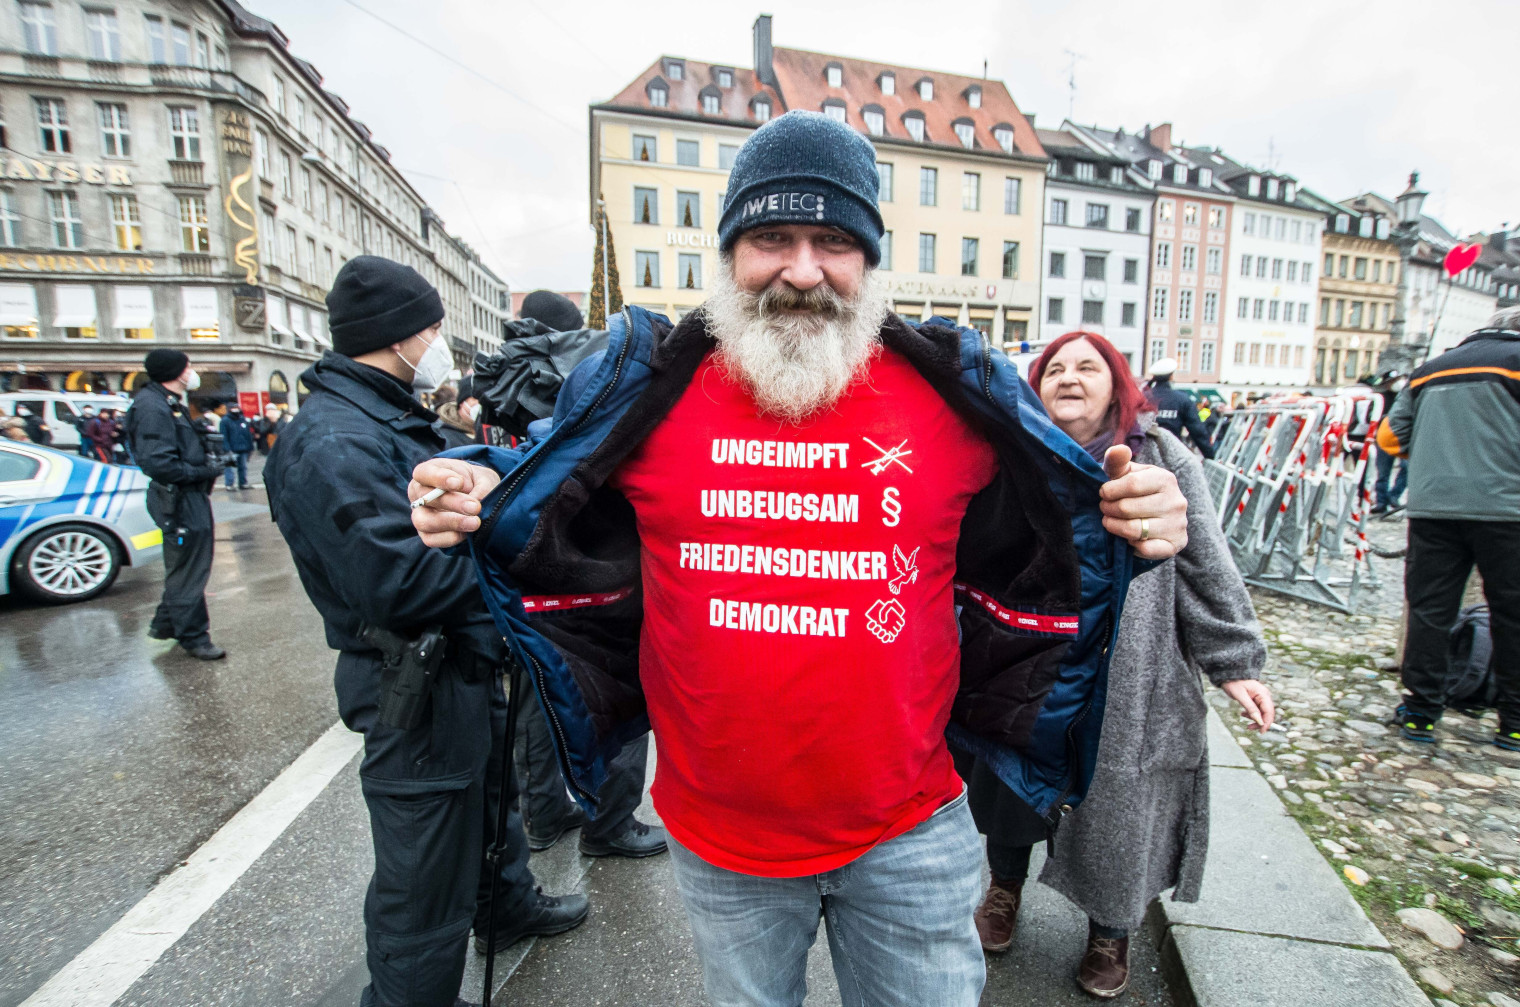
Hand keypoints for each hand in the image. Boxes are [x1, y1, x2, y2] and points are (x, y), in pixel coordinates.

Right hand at [409, 458, 500, 548]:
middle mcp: (419, 494)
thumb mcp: (484, 478)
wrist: (477, 502)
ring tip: (475, 523)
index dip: (439, 478)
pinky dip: (450, 537)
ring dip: (451, 523)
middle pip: (425, 498)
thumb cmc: (476, 484)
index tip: (458, 483)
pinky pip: (431, 539)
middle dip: (452, 503)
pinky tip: (466, 534)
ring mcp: (420, 515)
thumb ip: (482, 487)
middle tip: (475, 507)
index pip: (423, 473)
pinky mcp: (426, 534)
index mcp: (428, 473)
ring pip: (425, 521)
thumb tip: (477, 502)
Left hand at [1099, 445, 1188, 559]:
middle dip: (1108, 509)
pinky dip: (1132, 544)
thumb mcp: (1126, 473)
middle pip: (1128, 508)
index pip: (1131, 484)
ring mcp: (1177, 524)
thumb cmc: (1134, 491)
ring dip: (1114, 527)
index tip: (1103, 493)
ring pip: (1134, 530)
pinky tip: (1129, 537)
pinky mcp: (1175, 545)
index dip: (1110, 490)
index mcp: (1165, 479)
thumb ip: (1118, 461)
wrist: (1156, 517)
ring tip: (1110, 522)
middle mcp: (1176, 501)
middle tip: (1104, 509)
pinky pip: (1146, 549)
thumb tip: (1118, 450)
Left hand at [1222, 679, 1274, 731]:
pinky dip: (1251, 714)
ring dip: (1255, 719)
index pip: (1269, 711)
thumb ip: (1250, 708)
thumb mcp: (1240, 696)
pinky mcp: (1256, 699)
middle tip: (1250, 728)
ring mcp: (1260, 697)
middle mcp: (1264, 696)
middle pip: (1267, 713)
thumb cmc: (1234, 683)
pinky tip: (1243, 714)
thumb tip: (1259, 721)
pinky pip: (1257, 710)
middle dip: (1260, 722)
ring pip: (1262, 713)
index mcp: (1263, 694)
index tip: (1261, 731)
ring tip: (1245, 721)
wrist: (1228, 675)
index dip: (1267, 722)